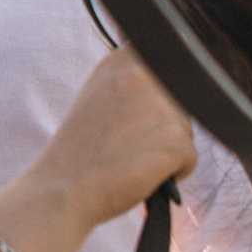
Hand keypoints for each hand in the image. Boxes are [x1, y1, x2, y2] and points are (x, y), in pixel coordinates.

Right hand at [48, 47, 197, 227]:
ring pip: (184, 131)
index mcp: (121, 60)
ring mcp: (160, 106)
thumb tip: (175, 90)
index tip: (128, 120)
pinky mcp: (175, 140)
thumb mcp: (100, 98)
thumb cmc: (80, 153)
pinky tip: (141, 176)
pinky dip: (173, 173)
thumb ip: (132, 85)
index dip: (152, 102)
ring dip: (165, 150)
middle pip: (178, 103)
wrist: (61, 192)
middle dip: (161, 127)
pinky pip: (189, 158)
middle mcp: (142, 74)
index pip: (165, 71)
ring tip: (129, 161)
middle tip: (125, 146)